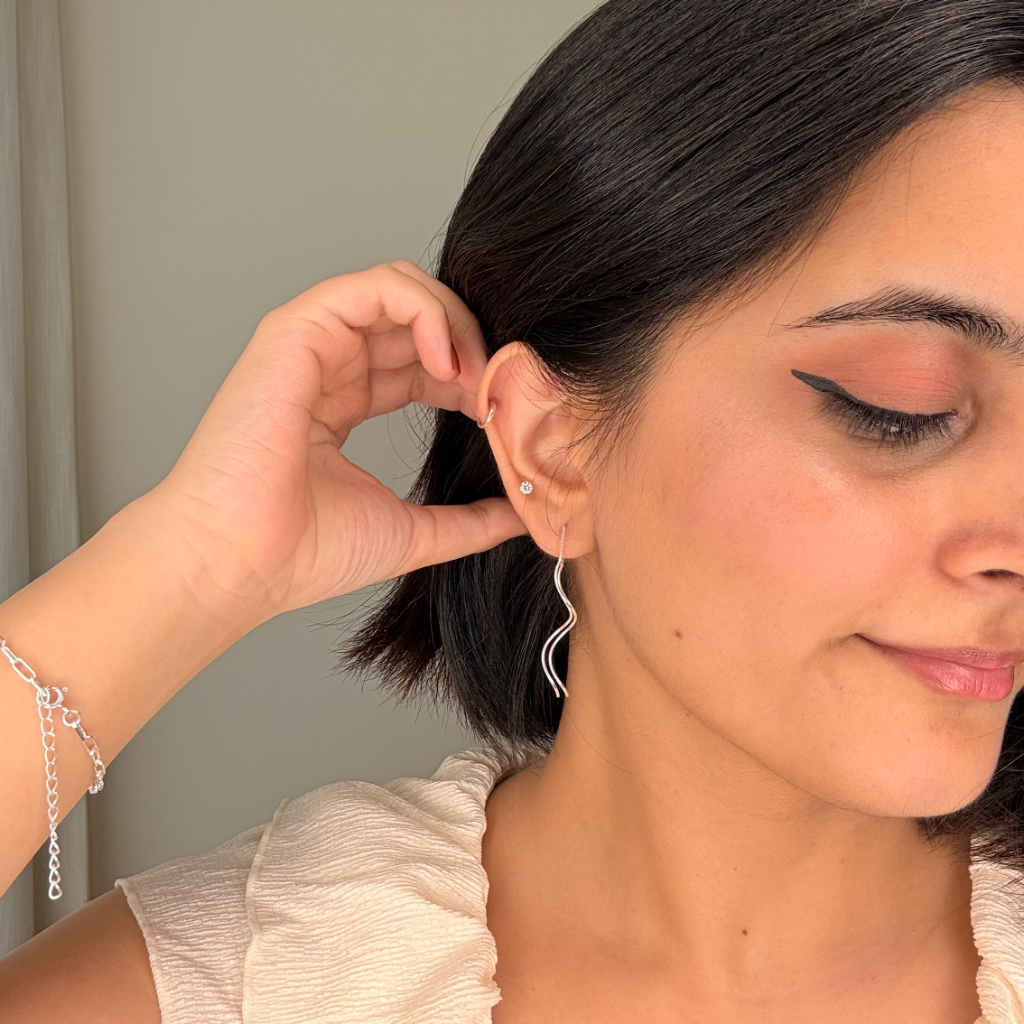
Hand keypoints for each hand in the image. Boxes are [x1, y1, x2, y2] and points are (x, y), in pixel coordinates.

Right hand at [151, 260, 527, 621]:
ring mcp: (310, 344)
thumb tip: (523, 515)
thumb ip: (469, 521)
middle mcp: (327, 365)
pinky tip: (446, 359)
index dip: (467, 374)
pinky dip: (424, 310)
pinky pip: (376, 286)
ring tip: (475, 375)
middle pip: (416, 318)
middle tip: (497, 390)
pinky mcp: (297, 329)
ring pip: (400, 288)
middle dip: (469, 344)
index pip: (420, 360)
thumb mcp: (412, 531)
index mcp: (342, 401)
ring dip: (453, 323)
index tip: (497, 411)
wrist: (242, 563)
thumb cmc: (303, 553)